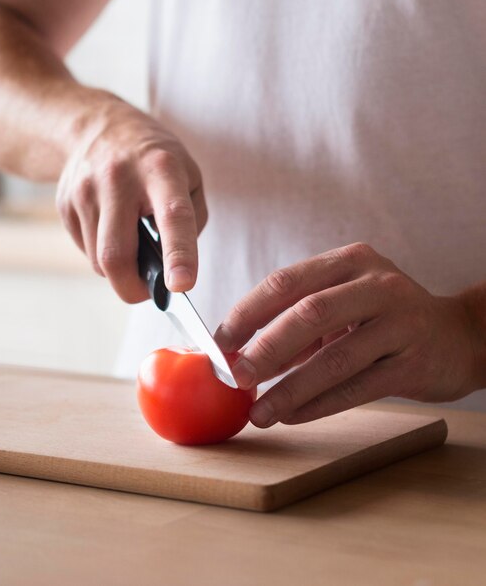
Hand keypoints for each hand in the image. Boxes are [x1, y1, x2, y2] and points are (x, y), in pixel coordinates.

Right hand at [56, 95, 206, 301]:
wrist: (95, 126)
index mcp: (162, 170)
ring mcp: (86, 190)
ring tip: (132, 245)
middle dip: (132, 288)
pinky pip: (85, 250)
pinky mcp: (65, 203)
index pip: (173, 216)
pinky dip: (102, 254)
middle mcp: (119, 178)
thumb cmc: (155, 160)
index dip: (178, 254)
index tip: (181, 285)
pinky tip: (112, 230)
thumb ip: (189, 220)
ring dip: (118, 270)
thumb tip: (172, 268)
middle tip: (147, 293)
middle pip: (116, 254)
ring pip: (99, 260)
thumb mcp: (188, 175)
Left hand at [215, 243, 483, 426]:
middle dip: (265, 349)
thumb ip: (299, 322)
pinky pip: (357, 388)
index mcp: (349, 261)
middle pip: (309, 314)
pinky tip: (293, 416)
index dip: (247, 312)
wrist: (456, 336)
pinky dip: (319, 405)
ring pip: (334, 358)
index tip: (220, 342)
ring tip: (259, 412)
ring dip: (290, 388)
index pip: (286, 281)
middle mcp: (376, 284)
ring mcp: (399, 322)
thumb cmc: (385, 318)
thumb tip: (240, 352)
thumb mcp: (345, 302)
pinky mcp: (413, 362)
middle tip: (235, 377)